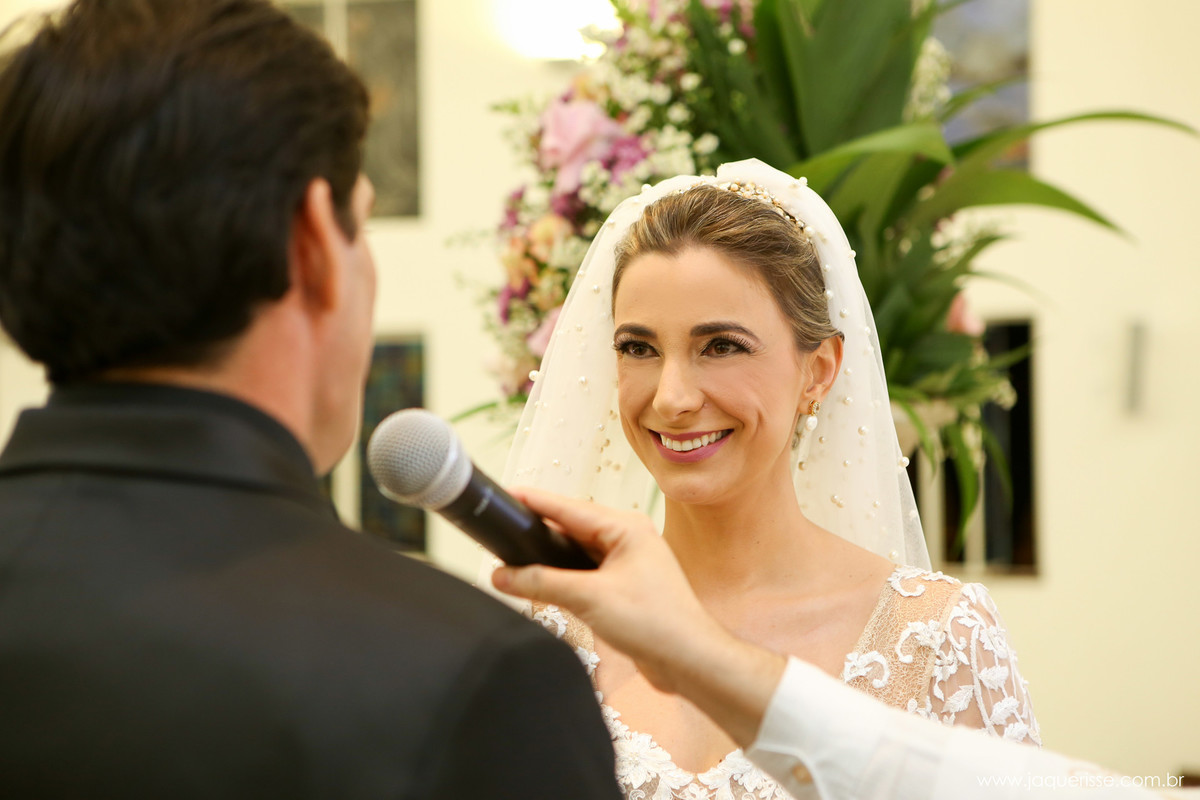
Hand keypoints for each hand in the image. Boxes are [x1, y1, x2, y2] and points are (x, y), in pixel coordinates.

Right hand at [491, 487, 722, 693]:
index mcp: (627, 529)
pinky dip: (564, 578)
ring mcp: (628, 564)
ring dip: (551, 559)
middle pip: (572, 529)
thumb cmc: (657, 623)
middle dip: (539, 531)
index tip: (508, 494)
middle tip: (504, 527)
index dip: (535, 502)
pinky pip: (585, 575)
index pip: (570, 508)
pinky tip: (543, 585)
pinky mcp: (625, 588)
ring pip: (577, 554)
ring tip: (516, 556)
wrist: (689, 661)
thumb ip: (542, 584)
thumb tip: (503, 575)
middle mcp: (629, 540)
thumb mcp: (590, 598)